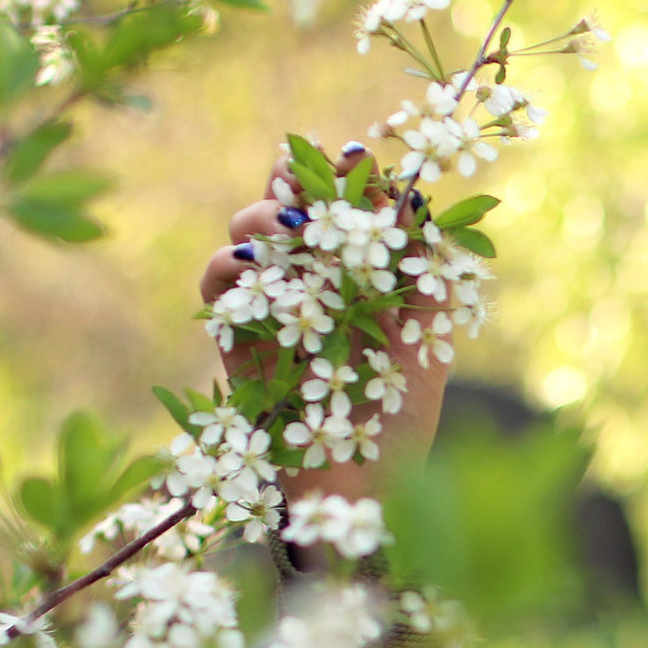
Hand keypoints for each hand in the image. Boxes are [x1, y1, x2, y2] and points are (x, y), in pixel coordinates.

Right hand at [197, 152, 453, 509]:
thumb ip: (428, 281)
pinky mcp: (234, 340)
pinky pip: (218, 288)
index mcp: (361, 279)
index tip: (358, 154)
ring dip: (260, 217)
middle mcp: (313, 285)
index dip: (345, 176)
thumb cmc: (399, 426)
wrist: (358, 492)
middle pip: (288, 207)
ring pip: (248, 236)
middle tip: (306, 174)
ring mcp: (271, 310)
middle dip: (293, 179)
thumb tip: (419, 205)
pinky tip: (256, 266)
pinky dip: (231, 266)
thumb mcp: (429, 347)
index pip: (345, 209)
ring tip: (286, 223)